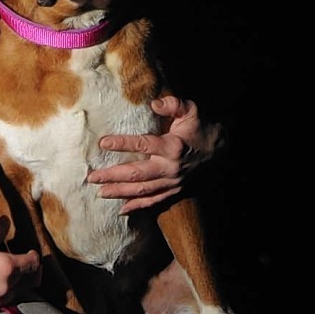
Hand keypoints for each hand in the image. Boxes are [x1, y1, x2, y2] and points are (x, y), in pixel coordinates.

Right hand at [0, 228, 40, 313]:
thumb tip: (5, 224)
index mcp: (4, 266)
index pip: (32, 264)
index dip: (34, 257)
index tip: (31, 253)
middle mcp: (4, 287)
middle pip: (29, 282)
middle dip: (30, 272)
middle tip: (27, 265)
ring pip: (17, 295)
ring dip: (17, 285)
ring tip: (10, 276)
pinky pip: (1, 305)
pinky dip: (2, 296)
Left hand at [87, 95, 223, 213]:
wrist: (222, 150)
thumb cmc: (202, 127)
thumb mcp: (191, 110)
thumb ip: (173, 104)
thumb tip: (153, 103)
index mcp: (172, 146)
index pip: (142, 144)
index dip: (122, 143)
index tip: (103, 143)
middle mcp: (170, 167)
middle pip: (137, 173)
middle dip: (113, 176)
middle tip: (92, 177)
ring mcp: (172, 182)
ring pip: (142, 190)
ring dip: (120, 192)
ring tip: (100, 192)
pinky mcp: (175, 191)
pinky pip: (154, 201)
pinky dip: (138, 207)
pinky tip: (121, 210)